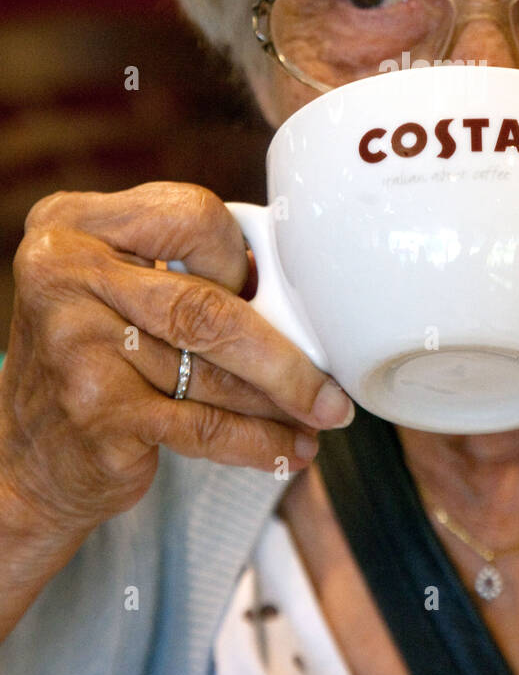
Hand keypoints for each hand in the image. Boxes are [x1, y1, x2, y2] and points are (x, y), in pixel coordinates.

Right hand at [0, 183, 353, 542]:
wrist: (27, 459)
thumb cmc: (95, 357)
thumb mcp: (113, 286)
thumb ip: (177, 267)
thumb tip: (295, 292)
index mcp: (73, 224)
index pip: (188, 215)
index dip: (238, 256)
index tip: (267, 291)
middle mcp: (65, 274)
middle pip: (207, 305)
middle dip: (284, 353)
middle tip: (332, 386)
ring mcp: (76, 344)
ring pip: (213, 372)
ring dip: (280, 402)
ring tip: (322, 415)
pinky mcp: (96, 412)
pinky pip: (202, 426)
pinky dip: (257, 442)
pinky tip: (291, 450)